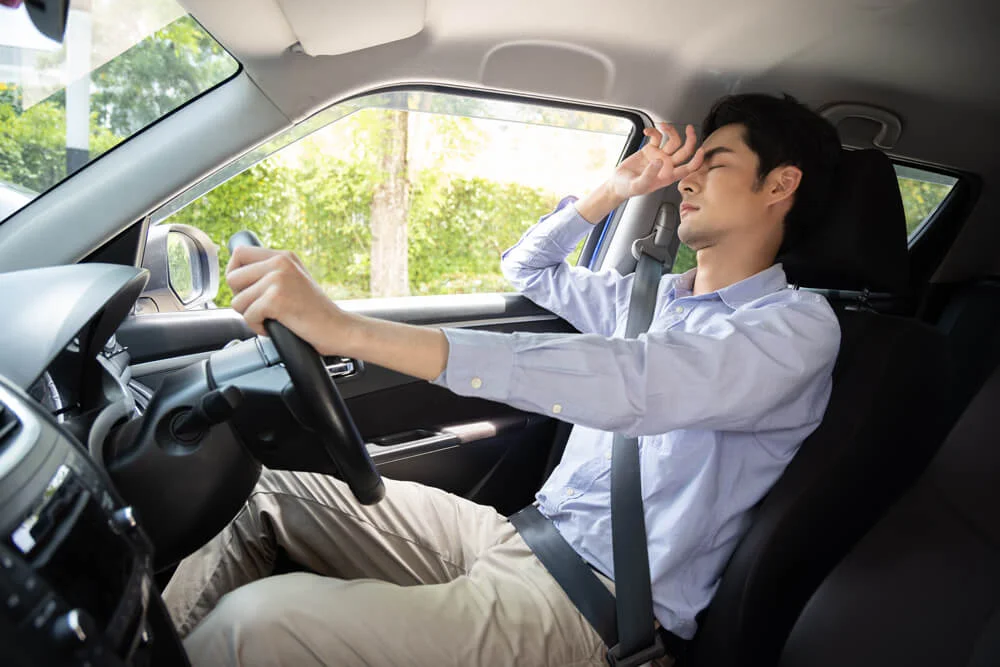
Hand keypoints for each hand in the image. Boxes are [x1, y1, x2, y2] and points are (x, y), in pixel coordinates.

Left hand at [226, 246, 354, 356]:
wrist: (339, 329)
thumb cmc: (316, 313)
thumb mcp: (294, 281)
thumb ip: (270, 273)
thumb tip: (235, 275)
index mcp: (283, 256)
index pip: (239, 252)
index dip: (235, 274)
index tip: (246, 290)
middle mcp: (280, 262)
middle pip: (232, 278)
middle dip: (242, 299)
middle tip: (263, 308)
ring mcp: (278, 279)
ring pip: (237, 301)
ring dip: (251, 316)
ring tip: (273, 318)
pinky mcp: (276, 299)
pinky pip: (248, 316)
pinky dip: (259, 327)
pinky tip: (276, 326)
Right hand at [610, 123, 704, 198]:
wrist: (618, 184)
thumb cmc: (629, 188)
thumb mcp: (639, 185)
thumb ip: (650, 174)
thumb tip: (659, 161)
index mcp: (669, 175)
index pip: (688, 168)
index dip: (697, 160)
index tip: (700, 150)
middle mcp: (667, 165)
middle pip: (685, 151)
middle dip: (690, 139)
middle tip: (689, 128)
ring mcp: (660, 156)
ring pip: (673, 141)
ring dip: (670, 131)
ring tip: (662, 126)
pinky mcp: (650, 149)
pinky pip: (656, 137)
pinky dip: (653, 131)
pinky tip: (646, 131)